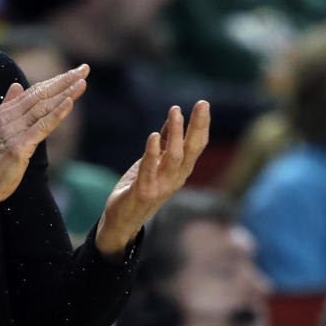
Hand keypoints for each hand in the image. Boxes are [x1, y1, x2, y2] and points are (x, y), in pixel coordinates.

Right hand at [0, 65, 89, 236]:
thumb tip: (16, 86)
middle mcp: (8, 117)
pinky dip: (57, 113)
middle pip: (40, 94)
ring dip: (65, 93)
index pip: (34, 91)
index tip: (74, 72)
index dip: (55, 81)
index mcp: (4, 112)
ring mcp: (13, 131)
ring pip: (43, 107)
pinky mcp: (19, 146)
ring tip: (82, 82)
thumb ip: (10, 106)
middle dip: (64, 81)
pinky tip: (69, 103)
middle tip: (84, 69)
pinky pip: (42, 126)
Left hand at [95, 101, 209, 257]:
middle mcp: (175, 178)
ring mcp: (162, 186)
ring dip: (175, 133)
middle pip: (192, 149)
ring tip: (175, 112)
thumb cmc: (139, 188)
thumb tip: (172, 120)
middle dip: (197, 126)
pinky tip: (154, 136)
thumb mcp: (154, 163)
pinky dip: (153, 153)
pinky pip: (150, 170)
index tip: (203, 104)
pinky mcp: (144, 192)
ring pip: (174, 157)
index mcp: (179, 170)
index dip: (201, 125)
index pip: (196, 145)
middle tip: (202, 104)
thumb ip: (163, 144)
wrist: (122, 221)